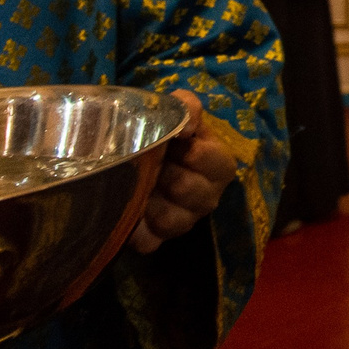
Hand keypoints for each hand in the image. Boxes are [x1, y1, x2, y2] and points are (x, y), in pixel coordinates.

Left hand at [129, 91, 239, 253]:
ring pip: (173, 221)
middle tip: (154, 164)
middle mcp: (207, 197)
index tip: (178, 144)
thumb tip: (185, 127)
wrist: (128, 152)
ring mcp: (183, 221)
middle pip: (197, 195)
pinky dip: (136, 230)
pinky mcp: (157, 239)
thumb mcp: (175, 110)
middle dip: (171, 176)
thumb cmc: (161, 131)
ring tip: (139, 185)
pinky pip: (149, 242)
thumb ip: (186, 106)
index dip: (196, 154)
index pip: (220, 165)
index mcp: (218, 165)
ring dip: (151, 201)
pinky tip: (129, 211)